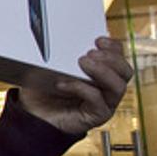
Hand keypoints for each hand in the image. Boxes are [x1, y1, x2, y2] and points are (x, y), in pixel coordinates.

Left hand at [18, 36, 133, 134]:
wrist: (31, 116)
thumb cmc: (42, 92)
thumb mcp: (49, 67)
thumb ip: (59, 54)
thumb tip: (59, 39)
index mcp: (100, 74)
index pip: (119, 58)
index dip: (113, 47)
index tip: (99, 40)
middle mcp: (105, 89)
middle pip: (125, 71)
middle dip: (112, 58)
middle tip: (91, 53)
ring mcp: (103, 103)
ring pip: (118, 86)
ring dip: (103, 71)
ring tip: (84, 63)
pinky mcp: (96, 116)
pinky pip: (98, 100)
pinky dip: (82, 88)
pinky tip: (64, 84)